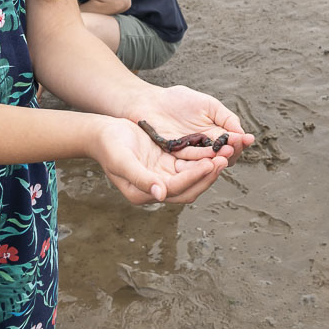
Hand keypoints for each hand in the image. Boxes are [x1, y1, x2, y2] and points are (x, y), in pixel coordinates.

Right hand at [90, 115, 222, 204]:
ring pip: (193, 176)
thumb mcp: (122, 161)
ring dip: (209, 166)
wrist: (102, 133)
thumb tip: (161, 195)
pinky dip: (202, 158)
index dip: (195, 177)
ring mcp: (163, 176)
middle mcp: (157, 189)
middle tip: (225, 158)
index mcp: (144, 194)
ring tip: (226, 152)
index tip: (210, 163)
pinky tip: (215, 147)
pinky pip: (190, 164)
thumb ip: (141, 178)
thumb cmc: (109, 146)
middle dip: (209, 174)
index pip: (176, 189)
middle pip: (189, 187)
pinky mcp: (167, 164)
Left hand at [130, 85, 255, 166]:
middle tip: (234, 145)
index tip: (246, 138)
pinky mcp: (173, 157)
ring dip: (217, 158)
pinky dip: (199, 159)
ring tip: (225, 153)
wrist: (150, 101)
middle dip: (231, 151)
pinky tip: (209, 156)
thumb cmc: (178, 100)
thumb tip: (244, 135)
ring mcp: (188, 154)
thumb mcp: (208, 105)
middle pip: (222, 157)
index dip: (239, 143)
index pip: (231, 146)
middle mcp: (203, 149)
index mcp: (214, 137)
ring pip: (207, 161)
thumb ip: (226, 118)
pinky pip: (188, 160)